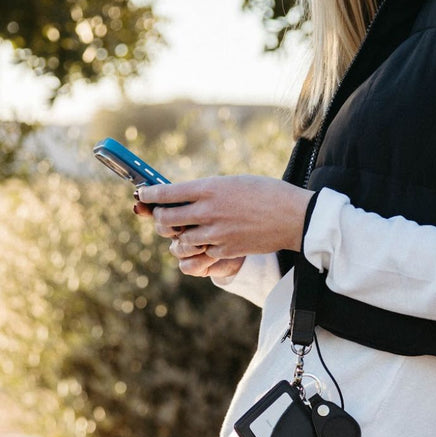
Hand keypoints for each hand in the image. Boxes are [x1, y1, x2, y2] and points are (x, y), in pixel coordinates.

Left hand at [135, 175, 314, 269]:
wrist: (292, 216)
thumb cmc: (266, 193)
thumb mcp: (233, 182)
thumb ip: (208, 190)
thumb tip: (185, 195)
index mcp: (209, 188)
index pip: (167, 193)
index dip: (149, 195)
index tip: (143, 195)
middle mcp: (208, 211)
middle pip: (166, 219)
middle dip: (158, 220)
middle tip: (161, 217)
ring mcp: (216, 233)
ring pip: (180, 241)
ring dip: (177, 238)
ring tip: (182, 233)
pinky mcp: (226, 250)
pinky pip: (202, 253)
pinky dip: (201, 249)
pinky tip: (206, 242)